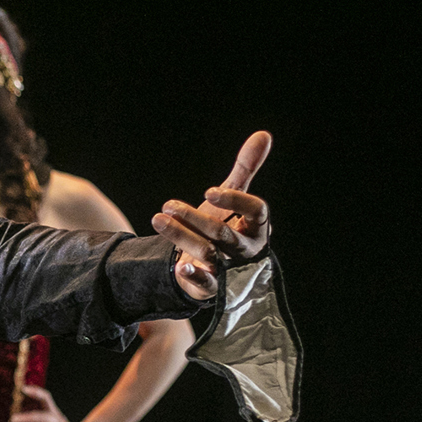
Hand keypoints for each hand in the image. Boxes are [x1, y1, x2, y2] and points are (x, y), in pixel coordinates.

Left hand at [153, 130, 272, 300]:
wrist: (209, 262)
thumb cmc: (225, 225)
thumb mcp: (233, 197)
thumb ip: (246, 169)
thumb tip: (263, 134)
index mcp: (257, 226)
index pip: (257, 212)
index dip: (236, 200)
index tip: (209, 192)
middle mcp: (246, 248)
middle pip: (223, 233)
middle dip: (194, 218)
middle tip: (167, 205)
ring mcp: (231, 268)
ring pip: (208, 252)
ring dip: (181, 236)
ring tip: (158, 219)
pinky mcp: (214, 286)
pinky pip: (208, 285)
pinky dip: (195, 276)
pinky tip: (180, 267)